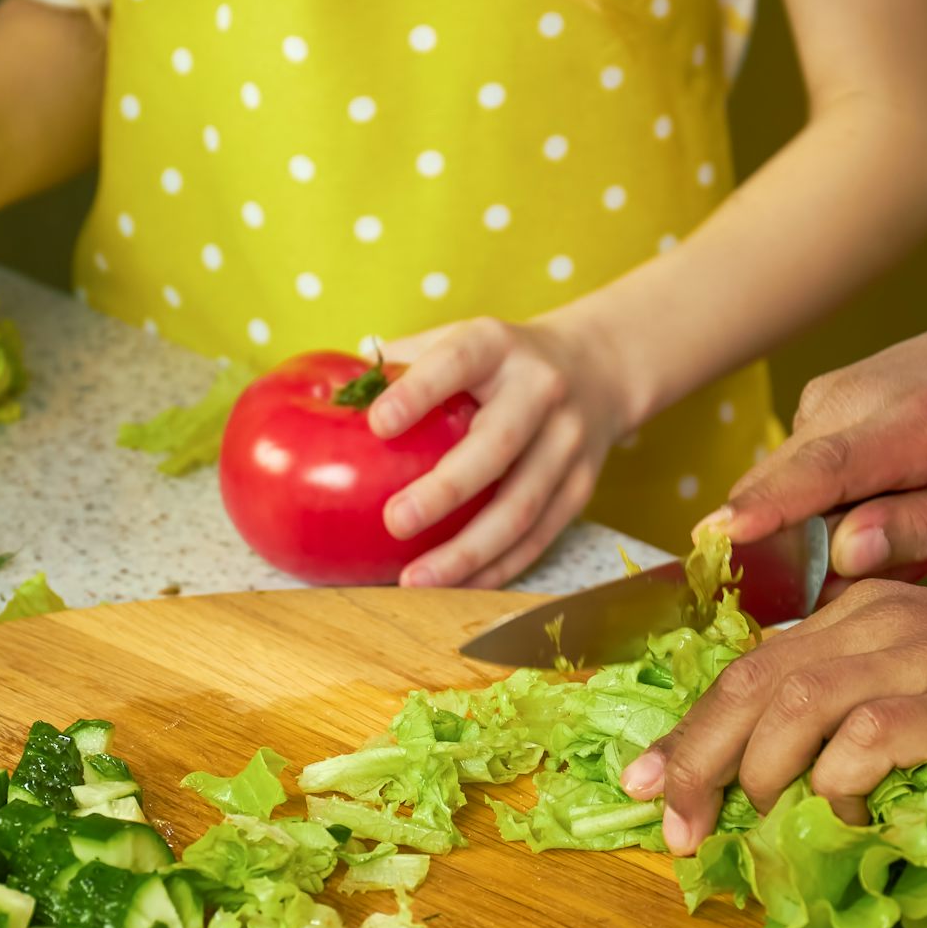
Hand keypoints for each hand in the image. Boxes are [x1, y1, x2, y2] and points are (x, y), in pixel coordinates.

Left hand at [370, 313, 632, 588]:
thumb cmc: (496, 363)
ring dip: (469, 550)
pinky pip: (539, 536)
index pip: (457, 362)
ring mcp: (568, 441)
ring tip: (415, 580)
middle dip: (448, 489)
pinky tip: (456, 586)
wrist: (597, 368)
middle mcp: (540, 389)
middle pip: (499, 443)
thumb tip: (329, 401)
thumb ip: (399, 366)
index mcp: (497, 346)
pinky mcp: (581, 485)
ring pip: (523, 505)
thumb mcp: (457, 341)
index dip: (419, 391)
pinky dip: (497, 568)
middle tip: (395, 521)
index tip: (377, 423)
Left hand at [620, 579, 926, 853]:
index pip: (750, 666)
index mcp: (859, 611)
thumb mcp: (917, 667)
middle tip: (672, 818)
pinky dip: (839, 786)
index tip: (645, 779)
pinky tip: (843, 815)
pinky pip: (867, 741)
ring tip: (758, 821)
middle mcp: (878, 622)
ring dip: (762, 774)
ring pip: (796, 707)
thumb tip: (767, 766)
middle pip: (754, 683)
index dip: (690, 728)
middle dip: (699, 756)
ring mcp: (919, 658)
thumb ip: (848, 695)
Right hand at [704, 241, 926, 580]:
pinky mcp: (810, 409)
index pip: (824, 468)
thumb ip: (926, 527)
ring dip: (816, 533)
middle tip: (857, 584)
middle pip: (781, 489)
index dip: (769, 508)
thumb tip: (846, 554)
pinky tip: (877, 505)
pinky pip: (793, 477)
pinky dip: (820, 509)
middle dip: (793, 555)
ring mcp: (821, 400)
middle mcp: (848, 401)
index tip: (718, 539)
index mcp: (909, 423)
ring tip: (893, 531)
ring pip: (782, 489)